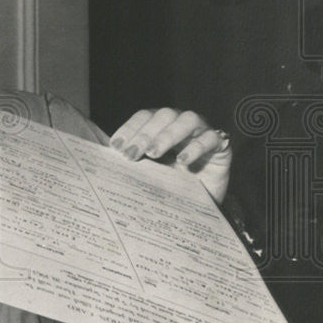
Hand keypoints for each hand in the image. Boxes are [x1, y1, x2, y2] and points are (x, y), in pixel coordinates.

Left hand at [110, 108, 232, 202]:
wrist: (200, 206)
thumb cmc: (171, 185)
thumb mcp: (147, 173)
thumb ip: (131, 161)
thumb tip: (101, 161)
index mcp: (161, 126)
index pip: (144, 117)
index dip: (130, 128)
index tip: (116, 146)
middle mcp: (181, 124)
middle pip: (163, 115)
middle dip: (144, 134)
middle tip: (131, 154)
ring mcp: (202, 132)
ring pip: (187, 119)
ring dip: (167, 135)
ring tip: (153, 153)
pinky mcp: (221, 147)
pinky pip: (211, 139)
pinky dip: (196, 147)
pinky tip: (183, 162)